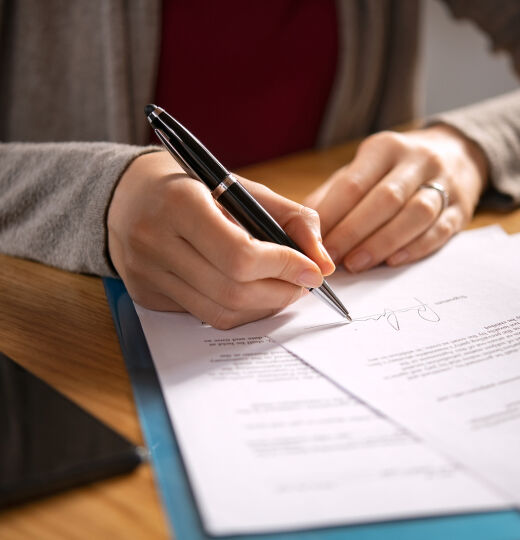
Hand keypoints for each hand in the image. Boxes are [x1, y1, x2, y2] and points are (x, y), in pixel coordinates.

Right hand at [107, 152, 333, 328]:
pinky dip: (237, 310)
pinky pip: (203, 315)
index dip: (284, 267)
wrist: (128, 196)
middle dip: (281, 293)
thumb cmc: (192, 187)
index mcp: (180, 204)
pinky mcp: (145, 295)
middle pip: (233, 290)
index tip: (312, 271)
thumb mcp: (242, 187)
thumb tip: (324, 264)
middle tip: (301, 283)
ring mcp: (146, 273)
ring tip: (281, 288)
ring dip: (263, 306)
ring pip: (219, 312)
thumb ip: (291, 218)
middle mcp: (154, 242)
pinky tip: (248, 292)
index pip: (240, 255)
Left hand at [305, 125, 487, 270]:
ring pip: (414, 214)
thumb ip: (332, 195)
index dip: (332, 216)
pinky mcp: (461, 207)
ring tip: (356, 264)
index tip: (313, 242)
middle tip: (331, 258)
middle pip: (384, 199)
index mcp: (384, 148)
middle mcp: (416, 160)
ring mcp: (444, 182)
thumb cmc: (393, 169)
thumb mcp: (361, 169)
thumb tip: (303, 228)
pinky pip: (439, 230)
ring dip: (382, 243)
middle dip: (353, 232)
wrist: (455, 154)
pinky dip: (414, 248)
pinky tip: (392, 262)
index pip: (353, 183)